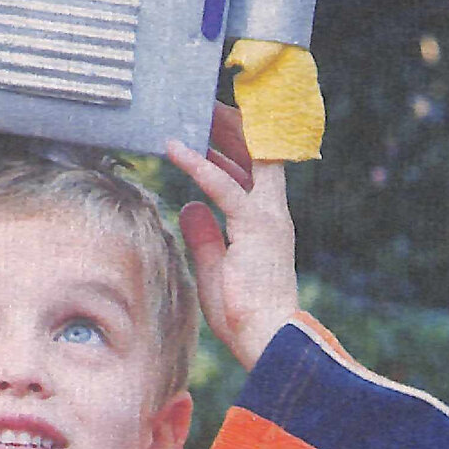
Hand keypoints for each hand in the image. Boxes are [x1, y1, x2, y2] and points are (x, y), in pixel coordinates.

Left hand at [166, 103, 298, 370]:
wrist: (267, 340)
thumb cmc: (244, 314)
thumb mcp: (216, 267)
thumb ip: (205, 235)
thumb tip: (189, 208)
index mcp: (266, 222)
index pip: (256, 172)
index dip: (237, 146)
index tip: (213, 127)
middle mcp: (272, 213)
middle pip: (259, 154)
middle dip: (233, 127)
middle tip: (205, 108)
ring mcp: (267, 218)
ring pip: (250, 159)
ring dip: (221, 132)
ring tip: (193, 115)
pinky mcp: (255, 228)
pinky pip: (224, 188)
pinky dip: (200, 166)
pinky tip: (176, 150)